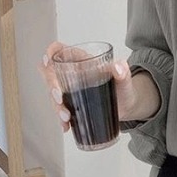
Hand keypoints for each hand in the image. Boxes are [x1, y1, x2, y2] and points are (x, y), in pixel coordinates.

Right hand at [37, 41, 155, 130]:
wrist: (127, 105)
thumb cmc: (124, 87)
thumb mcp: (125, 79)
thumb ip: (123, 71)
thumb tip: (119, 66)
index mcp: (82, 61)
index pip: (60, 51)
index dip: (50, 53)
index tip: (49, 63)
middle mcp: (73, 74)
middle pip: (50, 75)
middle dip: (51, 88)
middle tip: (60, 100)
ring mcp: (70, 90)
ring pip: (53, 94)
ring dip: (56, 106)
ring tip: (67, 118)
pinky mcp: (72, 104)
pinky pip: (60, 109)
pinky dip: (60, 119)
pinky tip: (66, 125)